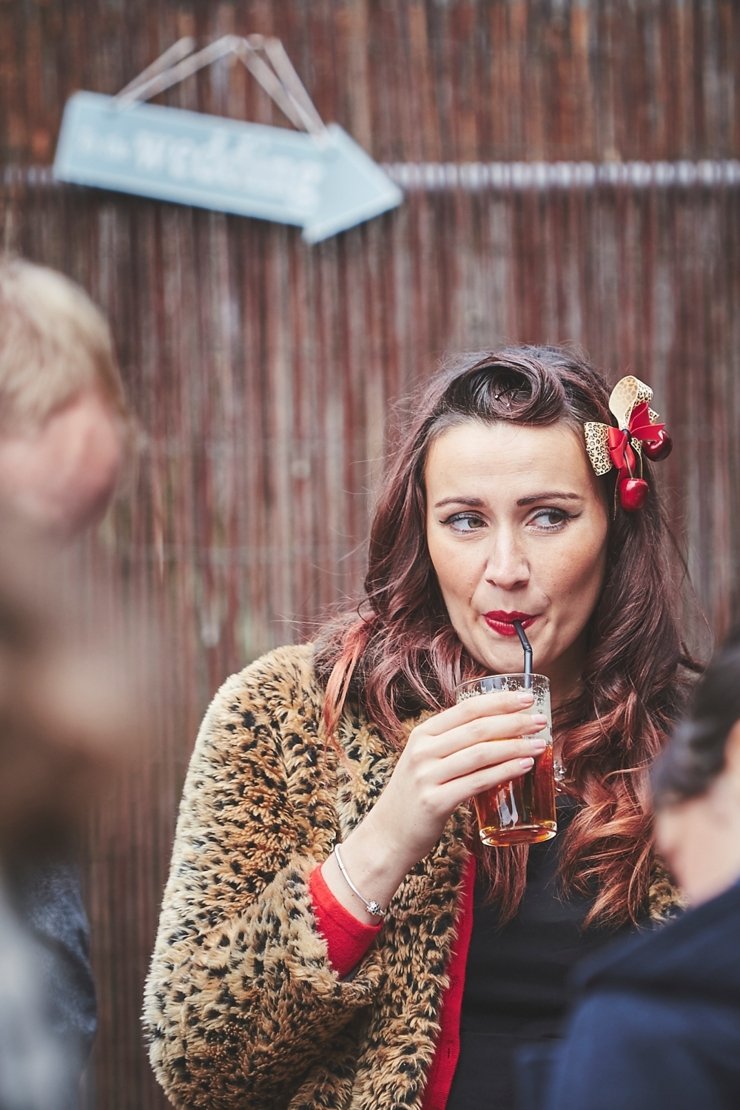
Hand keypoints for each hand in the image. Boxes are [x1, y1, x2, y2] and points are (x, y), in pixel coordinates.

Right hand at [321, 689, 546, 921]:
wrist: (388, 835)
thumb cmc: (415, 796)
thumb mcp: (425, 761)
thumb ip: (451, 744)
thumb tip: (498, 730)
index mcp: (422, 734)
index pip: (466, 709)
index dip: (499, 701)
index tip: (526, 697)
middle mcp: (423, 751)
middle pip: (477, 728)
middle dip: (514, 721)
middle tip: (541, 720)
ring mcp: (427, 776)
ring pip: (481, 754)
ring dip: (515, 746)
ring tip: (540, 744)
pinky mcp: (436, 801)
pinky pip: (478, 782)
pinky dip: (505, 772)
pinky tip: (524, 767)